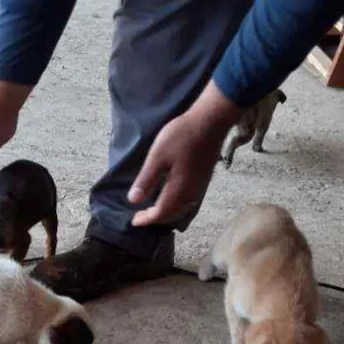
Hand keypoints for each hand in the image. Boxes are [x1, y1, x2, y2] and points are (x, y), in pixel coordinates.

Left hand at [129, 81, 241, 226]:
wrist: (211, 122)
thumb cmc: (181, 137)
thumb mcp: (158, 157)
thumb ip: (146, 180)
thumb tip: (133, 201)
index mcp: (177, 192)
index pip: (159, 214)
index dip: (146, 219)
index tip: (133, 221)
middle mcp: (190, 196)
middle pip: (171, 215)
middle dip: (155, 218)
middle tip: (140, 216)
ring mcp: (199, 189)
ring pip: (180, 210)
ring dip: (165, 213)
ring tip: (152, 210)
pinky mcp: (203, 181)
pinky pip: (187, 202)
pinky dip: (175, 206)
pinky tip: (169, 198)